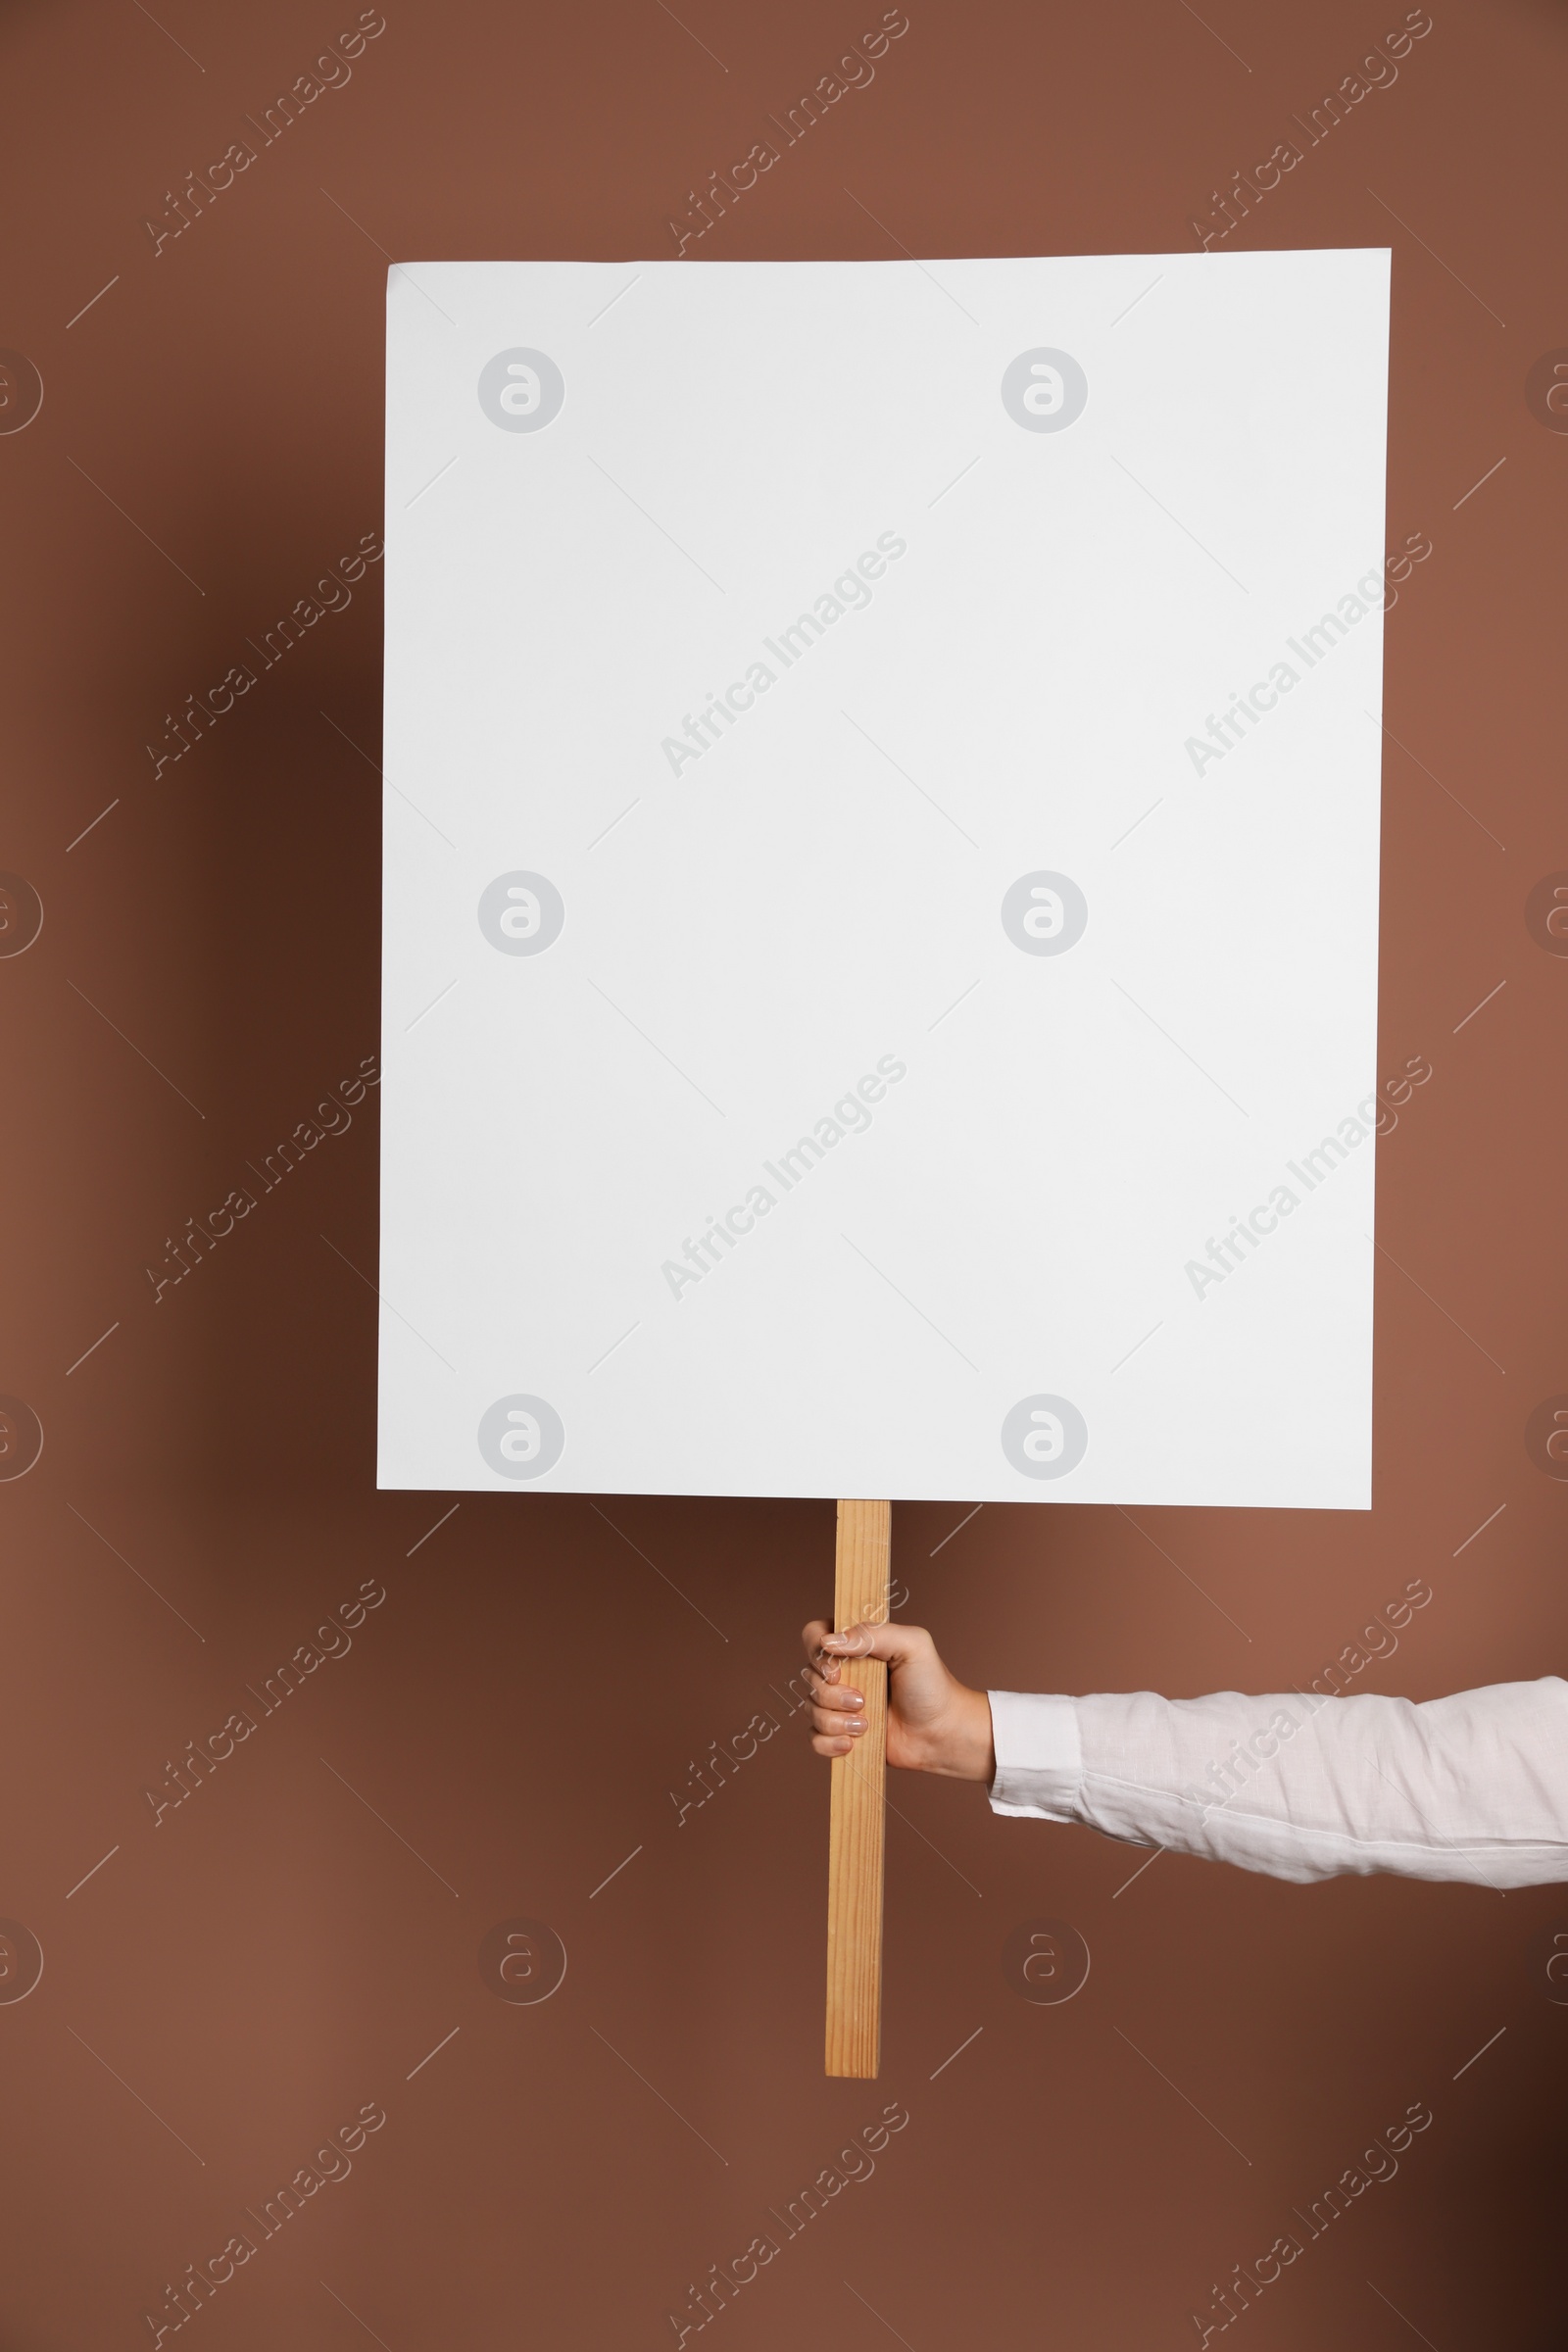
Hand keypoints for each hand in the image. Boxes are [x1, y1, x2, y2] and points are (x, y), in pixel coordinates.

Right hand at [799, 1618, 994, 1781]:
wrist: (943, 1734)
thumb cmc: (932, 1686)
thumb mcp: (912, 1646)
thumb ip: (873, 1633)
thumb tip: (829, 1642)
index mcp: (857, 1645)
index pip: (815, 1635)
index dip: (817, 1652)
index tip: (836, 1670)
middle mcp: (845, 1672)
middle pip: (809, 1677)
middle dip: (833, 1694)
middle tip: (863, 1701)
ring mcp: (841, 1704)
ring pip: (811, 1709)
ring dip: (836, 1720)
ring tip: (866, 1725)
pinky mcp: (842, 1733)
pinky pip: (814, 1738)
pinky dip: (829, 1743)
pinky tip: (852, 1743)